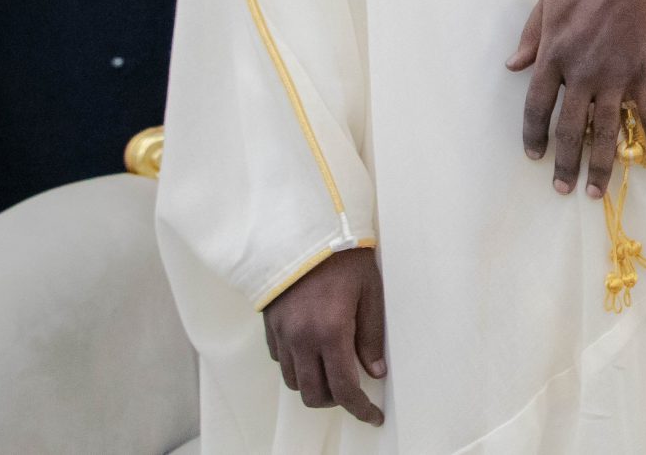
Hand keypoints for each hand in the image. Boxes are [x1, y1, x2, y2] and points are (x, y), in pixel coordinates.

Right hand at [261, 247, 384, 424]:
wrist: (305, 230)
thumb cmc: (344, 257)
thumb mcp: (370, 292)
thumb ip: (371, 335)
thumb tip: (374, 371)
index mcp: (330, 332)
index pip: (344, 388)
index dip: (359, 408)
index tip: (373, 416)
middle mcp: (302, 339)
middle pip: (314, 394)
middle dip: (336, 401)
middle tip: (354, 391)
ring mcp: (282, 334)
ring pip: (294, 381)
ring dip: (314, 385)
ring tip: (333, 371)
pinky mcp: (271, 326)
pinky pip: (280, 360)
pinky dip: (297, 366)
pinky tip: (313, 352)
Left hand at [507, 0, 645, 196]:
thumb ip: (532, 34)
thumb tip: (513, 65)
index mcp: (555, 54)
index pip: (537, 106)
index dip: (534, 134)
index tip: (534, 155)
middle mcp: (584, 73)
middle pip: (570, 128)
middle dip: (565, 163)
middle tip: (562, 188)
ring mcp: (618, 76)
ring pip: (607, 132)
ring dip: (600, 166)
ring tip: (595, 192)